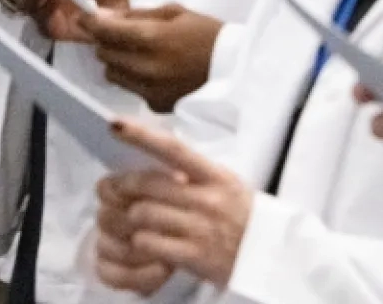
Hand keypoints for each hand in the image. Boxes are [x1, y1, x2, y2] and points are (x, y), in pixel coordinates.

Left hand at [83, 4, 221, 111]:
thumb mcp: (175, 12)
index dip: (90, 23)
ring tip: (137, 53)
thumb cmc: (207, 35)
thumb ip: (137, 15)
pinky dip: (134, 78)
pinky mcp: (156, 105)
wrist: (235, 70)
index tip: (84, 18)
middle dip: (106, 41)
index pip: (105, 31)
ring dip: (117, 61)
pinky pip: (130, 89)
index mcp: (153, 38)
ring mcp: (150, 89)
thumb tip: (105, 15)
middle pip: (104, 53)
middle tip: (118, 33)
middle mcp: (147, 67)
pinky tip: (153, 70)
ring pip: (112, 74)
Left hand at [96, 118, 251, 286]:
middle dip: (122, 185)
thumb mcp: (227, 185)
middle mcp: (207, 199)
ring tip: (133, 220)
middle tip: (110, 189)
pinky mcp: (194, 255)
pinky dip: (141, 242)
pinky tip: (145, 242)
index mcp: (216, 176)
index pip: (173, 148)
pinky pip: (150, 243)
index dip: (141, 135)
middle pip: (149, 183)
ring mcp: (200, 227)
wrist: (271, 258)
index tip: (115, 124)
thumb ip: (194, 173)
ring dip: (130, 217)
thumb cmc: (244, 218)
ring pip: (143, 213)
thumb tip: (154, 158)